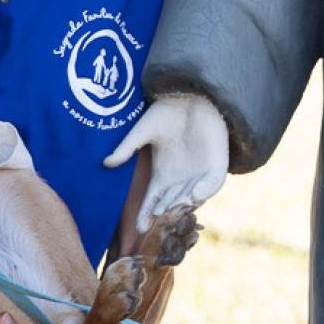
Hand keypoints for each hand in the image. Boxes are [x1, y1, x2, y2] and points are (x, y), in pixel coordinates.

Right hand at [103, 92, 229, 228]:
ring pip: (192, 198)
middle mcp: (181, 179)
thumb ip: (127, 148)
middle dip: (165, 213)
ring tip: (173, 207)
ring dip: (183, 205)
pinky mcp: (216, 164)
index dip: (146, 215)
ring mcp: (199, 173)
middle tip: (158, 215)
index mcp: (163, 175)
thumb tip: (106, 163)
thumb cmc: (166, 112)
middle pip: (172, 205)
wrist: (191, 95)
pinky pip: (214, 183)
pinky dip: (206, 190)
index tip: (140, 227)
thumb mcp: (143, 131)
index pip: (153, 201)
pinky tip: (194, 193)